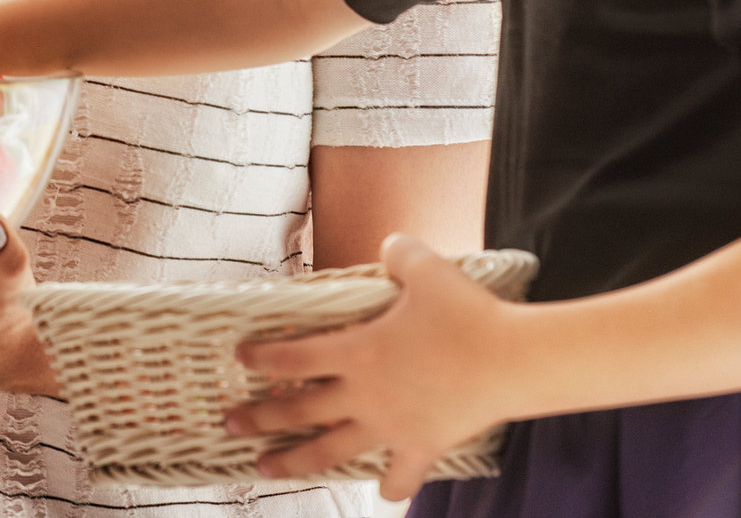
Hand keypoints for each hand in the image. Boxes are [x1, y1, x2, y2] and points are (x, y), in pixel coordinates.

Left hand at [228, 233, 516, 500]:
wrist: (512, 361)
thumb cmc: (467, 313)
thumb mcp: (425, 267)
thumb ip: (397, 253)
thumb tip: (388, 248)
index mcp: (357, 351)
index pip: (295, 356)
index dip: (264, 358)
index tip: (239, 359)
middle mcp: (365, 394)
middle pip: (300, 409)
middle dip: (260, 418)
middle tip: (229, 423)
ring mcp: (391, 426)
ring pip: (331, 450)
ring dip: (294, 461)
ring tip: (264, 468)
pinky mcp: (423, 446)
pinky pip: (400, 475)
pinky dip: (391, 486)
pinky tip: (381, 491)